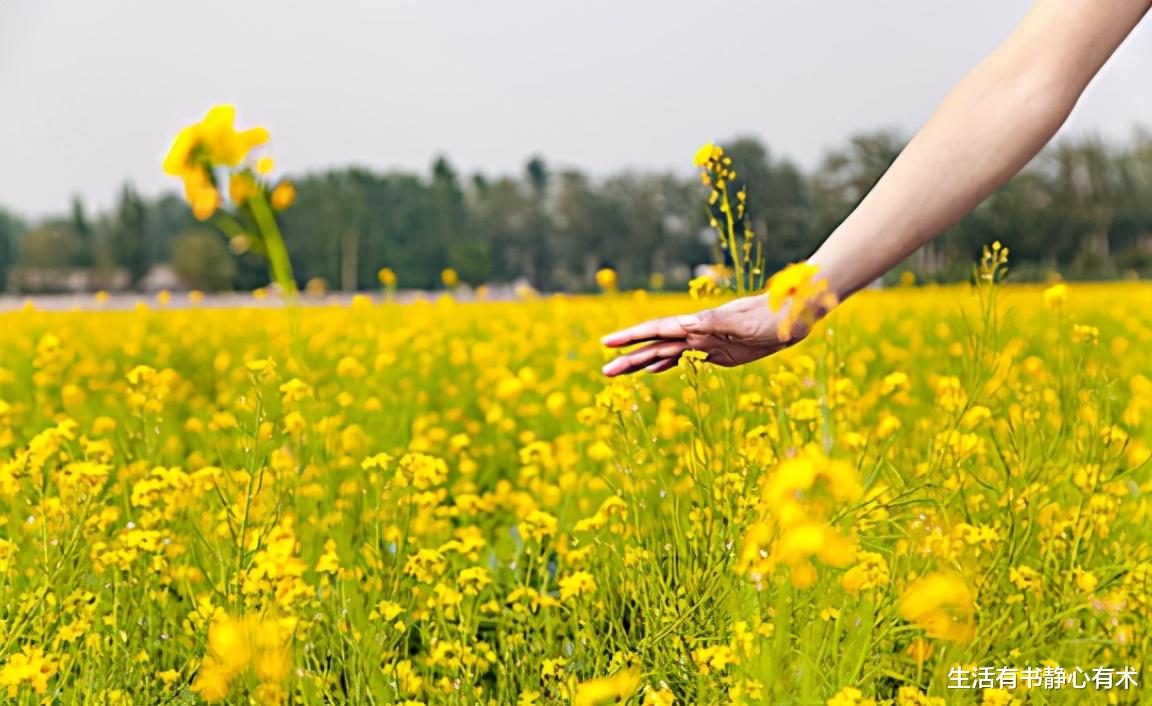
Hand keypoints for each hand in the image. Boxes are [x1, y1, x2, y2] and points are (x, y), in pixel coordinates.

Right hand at [600, 294, 803, 376]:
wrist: (795, 316)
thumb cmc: (772, 316)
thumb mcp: (743, 321)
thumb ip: (714, 322)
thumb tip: (683, 323)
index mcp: (698, 324)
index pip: (657, 330)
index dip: (631, 337)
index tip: (607, 344)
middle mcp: (697, 332)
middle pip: (655, 346)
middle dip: (629, 358)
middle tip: (604, 372)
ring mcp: (706, 343)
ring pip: (665, 354)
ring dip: (641, 363)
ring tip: (617, 373)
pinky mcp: (719, 353)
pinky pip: (685, 361)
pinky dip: (665, 365)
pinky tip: (652, 371)